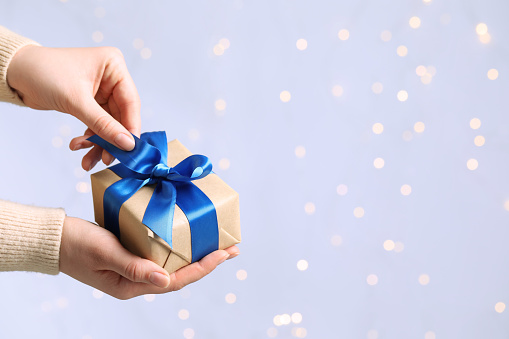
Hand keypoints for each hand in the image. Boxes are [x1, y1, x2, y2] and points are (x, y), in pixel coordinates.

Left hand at [6, 45, 140, 170]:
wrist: (14, 73)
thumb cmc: (43, 73)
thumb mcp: (77, 101)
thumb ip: (104, 125)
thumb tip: (127, 144)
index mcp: (114, 66)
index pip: (131, 102)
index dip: (131, 128)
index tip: (129, 149)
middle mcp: (111, 78)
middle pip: (120, 116)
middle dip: (111, 140)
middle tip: (107, 159)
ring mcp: (101, 91)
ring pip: (108, 124)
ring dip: (99, 143)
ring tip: (88, 160)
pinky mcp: (90, 103)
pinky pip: (96, 125)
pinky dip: (89, 138)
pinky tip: (78, 146)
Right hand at [59, 217, 239, 299]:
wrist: (53, 238)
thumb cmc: (76, 245)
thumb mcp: (105, 254)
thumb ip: (135, 267)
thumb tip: (166, 281)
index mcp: (132, 286)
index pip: (177, 280)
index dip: (202, 268)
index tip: (224, 254)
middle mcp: (137, 280)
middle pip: (180, 273)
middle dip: (207, 261)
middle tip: (232, 249)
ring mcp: (134, 267)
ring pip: (172, 262)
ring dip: (195, 252)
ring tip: (217, 242)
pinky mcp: (130, 252)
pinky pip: (160, 251)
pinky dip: (176, 243)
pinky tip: (187, 234)